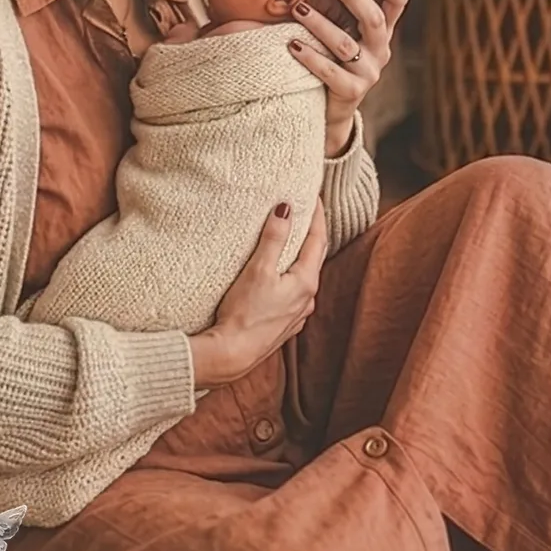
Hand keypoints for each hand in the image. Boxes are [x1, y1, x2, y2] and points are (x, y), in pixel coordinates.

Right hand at [188, 198, 326, 386]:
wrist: (231, 355)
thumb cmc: (244, 314)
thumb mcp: (258, 270)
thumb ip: (273, 238)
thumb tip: (286, 209)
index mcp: (306, 282)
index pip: (318, 240)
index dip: (317, 216)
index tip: (314, 196)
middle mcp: (307, 299)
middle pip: (314, 258)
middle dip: (310, 234)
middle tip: (304, 213)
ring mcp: (296, 315)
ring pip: (303, 278)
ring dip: (299, 258)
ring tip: (290, 241)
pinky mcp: (283, 325)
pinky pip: (292, 294)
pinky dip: (289, 278)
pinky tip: (279, 278)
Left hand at [288, 0, 408, 154]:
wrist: (328, 110)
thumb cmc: (330, 59)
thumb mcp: (342, 31)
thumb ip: (338, 7)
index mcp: (381, 32)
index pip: (396, 2)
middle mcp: (380, 50)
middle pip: (375, 19)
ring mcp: (368, 73)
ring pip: (346, 44)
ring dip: (321, 24)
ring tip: (298, 8)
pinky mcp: (351, 92)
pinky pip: (330, 72)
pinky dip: (310, 56)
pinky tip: (291, 43)